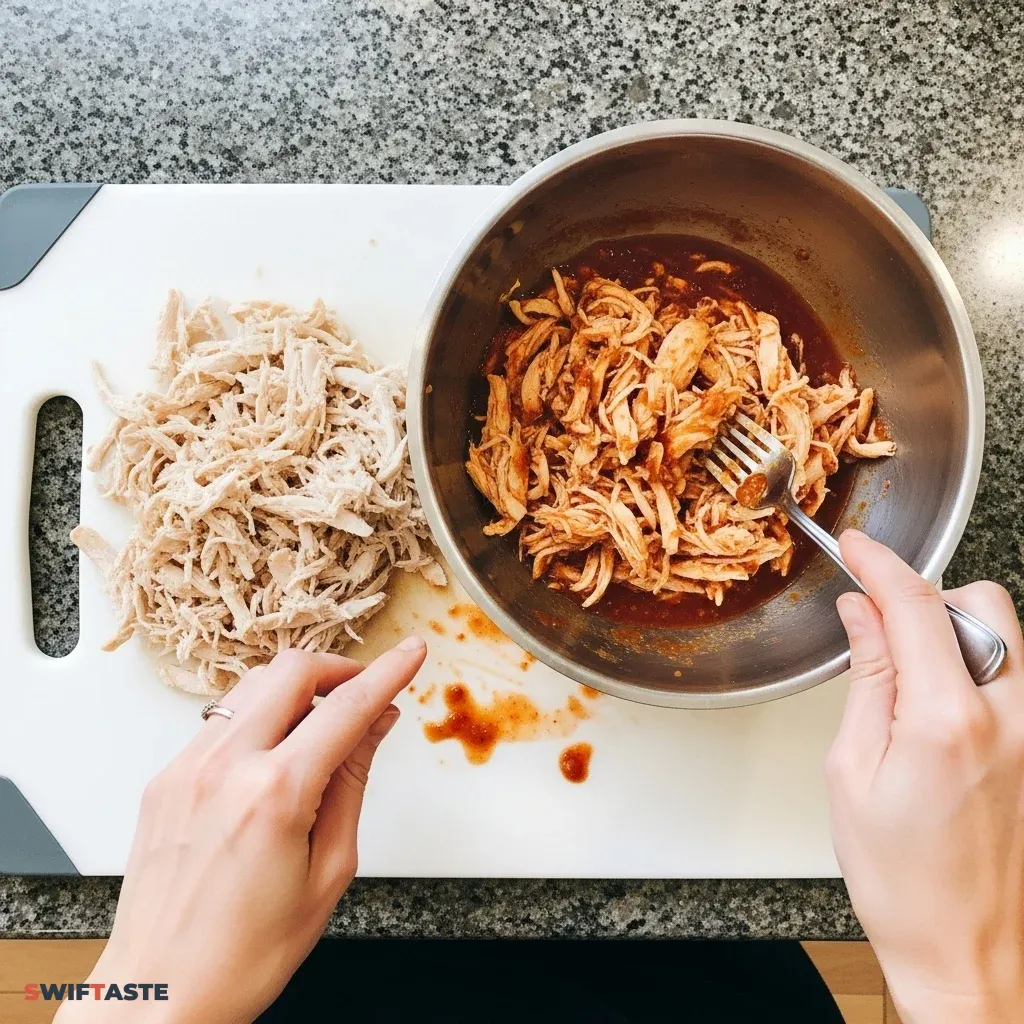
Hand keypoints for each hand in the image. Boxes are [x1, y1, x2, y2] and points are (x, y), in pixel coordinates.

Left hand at [56, 638, 426, 1023]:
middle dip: (339, 668)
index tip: (413, 652)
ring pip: (253, 685)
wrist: (158, 994)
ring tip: (322, 725)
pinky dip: (259, 716)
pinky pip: (221, 718)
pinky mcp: (165, 777)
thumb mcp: (328, 870)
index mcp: (274, 793)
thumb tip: (375, 723)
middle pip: (292, 670)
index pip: (347, 707)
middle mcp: (225, 765)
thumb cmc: (247, 953)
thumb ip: (352, 782)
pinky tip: (276, 753)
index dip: (389, 672)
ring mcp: (187, 766)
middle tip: (365, 691)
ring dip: (297, 688)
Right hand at [826, 530, 1023, 1023]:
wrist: (968, 953)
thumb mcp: (853, 771)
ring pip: (1006, 636)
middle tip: (883, 631)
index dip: (880, 563)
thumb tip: (863, 615)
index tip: (855, 545)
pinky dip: (974, 669)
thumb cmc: (903, 881)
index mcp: (949, 721)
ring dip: (954, 635)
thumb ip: (867, 680)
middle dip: (930, 599)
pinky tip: (937, 713)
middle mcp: (1011, 719)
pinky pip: (1014, 678)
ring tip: (908, 685)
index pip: (917, 606)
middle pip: (983, 604)